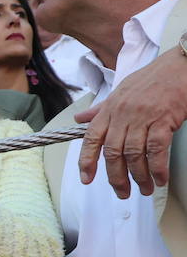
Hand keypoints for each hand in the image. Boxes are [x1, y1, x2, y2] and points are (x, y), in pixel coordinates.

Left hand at [76, 52, 186, 196]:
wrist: (183, 63)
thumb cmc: (154, 78)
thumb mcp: (122, 91)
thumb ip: (101, 110)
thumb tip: (79, 120)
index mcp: (110, 108)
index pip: (91, 138)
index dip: (86, 161)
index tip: (86, 179)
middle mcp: (122, 113)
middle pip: (112, 152)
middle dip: (116, 177)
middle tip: (122, 193)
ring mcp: (143, 116)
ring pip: (134, 154)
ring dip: (139, 176)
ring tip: (146, 189)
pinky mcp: (164, 118)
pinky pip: (156, 149)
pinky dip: (158, 168)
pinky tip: (160, 178)